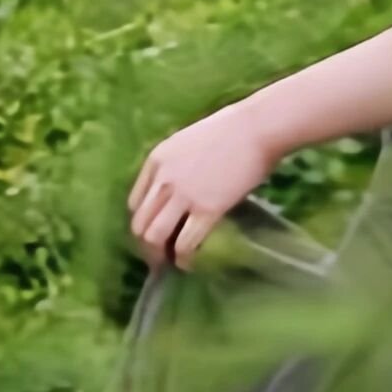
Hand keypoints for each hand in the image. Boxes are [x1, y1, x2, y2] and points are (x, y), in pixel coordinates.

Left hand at [128, 101, 280, 268]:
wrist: (257, 128)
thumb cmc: (231, 130)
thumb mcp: (188, 142)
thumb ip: (175, 166)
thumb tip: (177, 190)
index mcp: (156, 160)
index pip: (134, 203)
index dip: (143, 223)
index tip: (155, 233)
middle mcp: (163, 179)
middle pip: (139, 224)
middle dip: (146, 246)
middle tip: (160, 257)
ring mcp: (184, 195)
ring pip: (154, 236)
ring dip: (160, 255)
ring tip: (172, 262)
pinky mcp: (207, 209)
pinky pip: (185, 243)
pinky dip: (183, 259)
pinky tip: (190, 263)